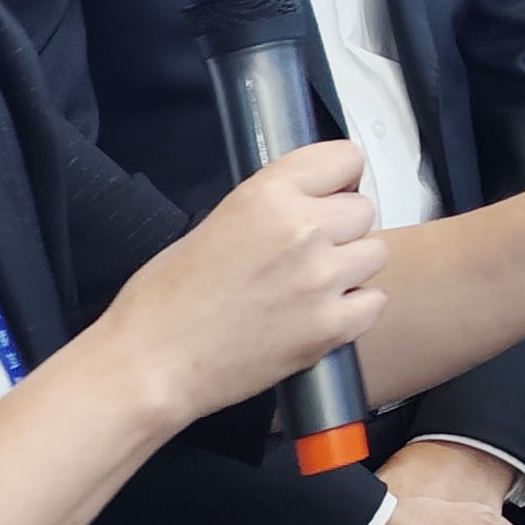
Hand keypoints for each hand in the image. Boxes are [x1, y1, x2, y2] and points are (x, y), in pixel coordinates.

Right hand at [85, 138, 387, 425]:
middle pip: (363, 210)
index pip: (346, 158)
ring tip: (308, 286)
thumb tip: (314, 199)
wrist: (150, 366)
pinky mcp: (331, 326)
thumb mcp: (215, 223)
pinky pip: (373, 302)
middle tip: (305, 254)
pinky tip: (316, 315)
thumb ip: (273, 206)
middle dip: (340, 229)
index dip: (337, 180)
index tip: (327, 196)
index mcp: (268, 195)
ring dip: (349, 268)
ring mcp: (321, 279)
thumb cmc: (165, 300)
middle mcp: (302, 230)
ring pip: (374, 253)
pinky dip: (353, 310)